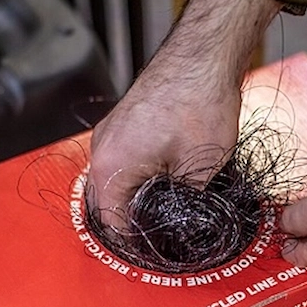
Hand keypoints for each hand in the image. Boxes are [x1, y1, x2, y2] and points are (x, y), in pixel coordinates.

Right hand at [87, 0, 280, 227]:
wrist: (203, 57)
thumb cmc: (199, 104)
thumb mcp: (199, 169)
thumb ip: (184, 202)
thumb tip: (183, 218)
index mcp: (112, 165)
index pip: (111, 221)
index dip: (132, 242)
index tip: (150, 250)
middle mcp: (103, 148)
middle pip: (106, 201)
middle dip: (130, 221)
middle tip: (156, 234)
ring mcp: (111, 132)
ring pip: (112, 180)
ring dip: (132, 198)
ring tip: (158, 211)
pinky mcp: (123, 123)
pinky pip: (120, 160)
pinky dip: (134, 177)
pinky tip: (157, 181)